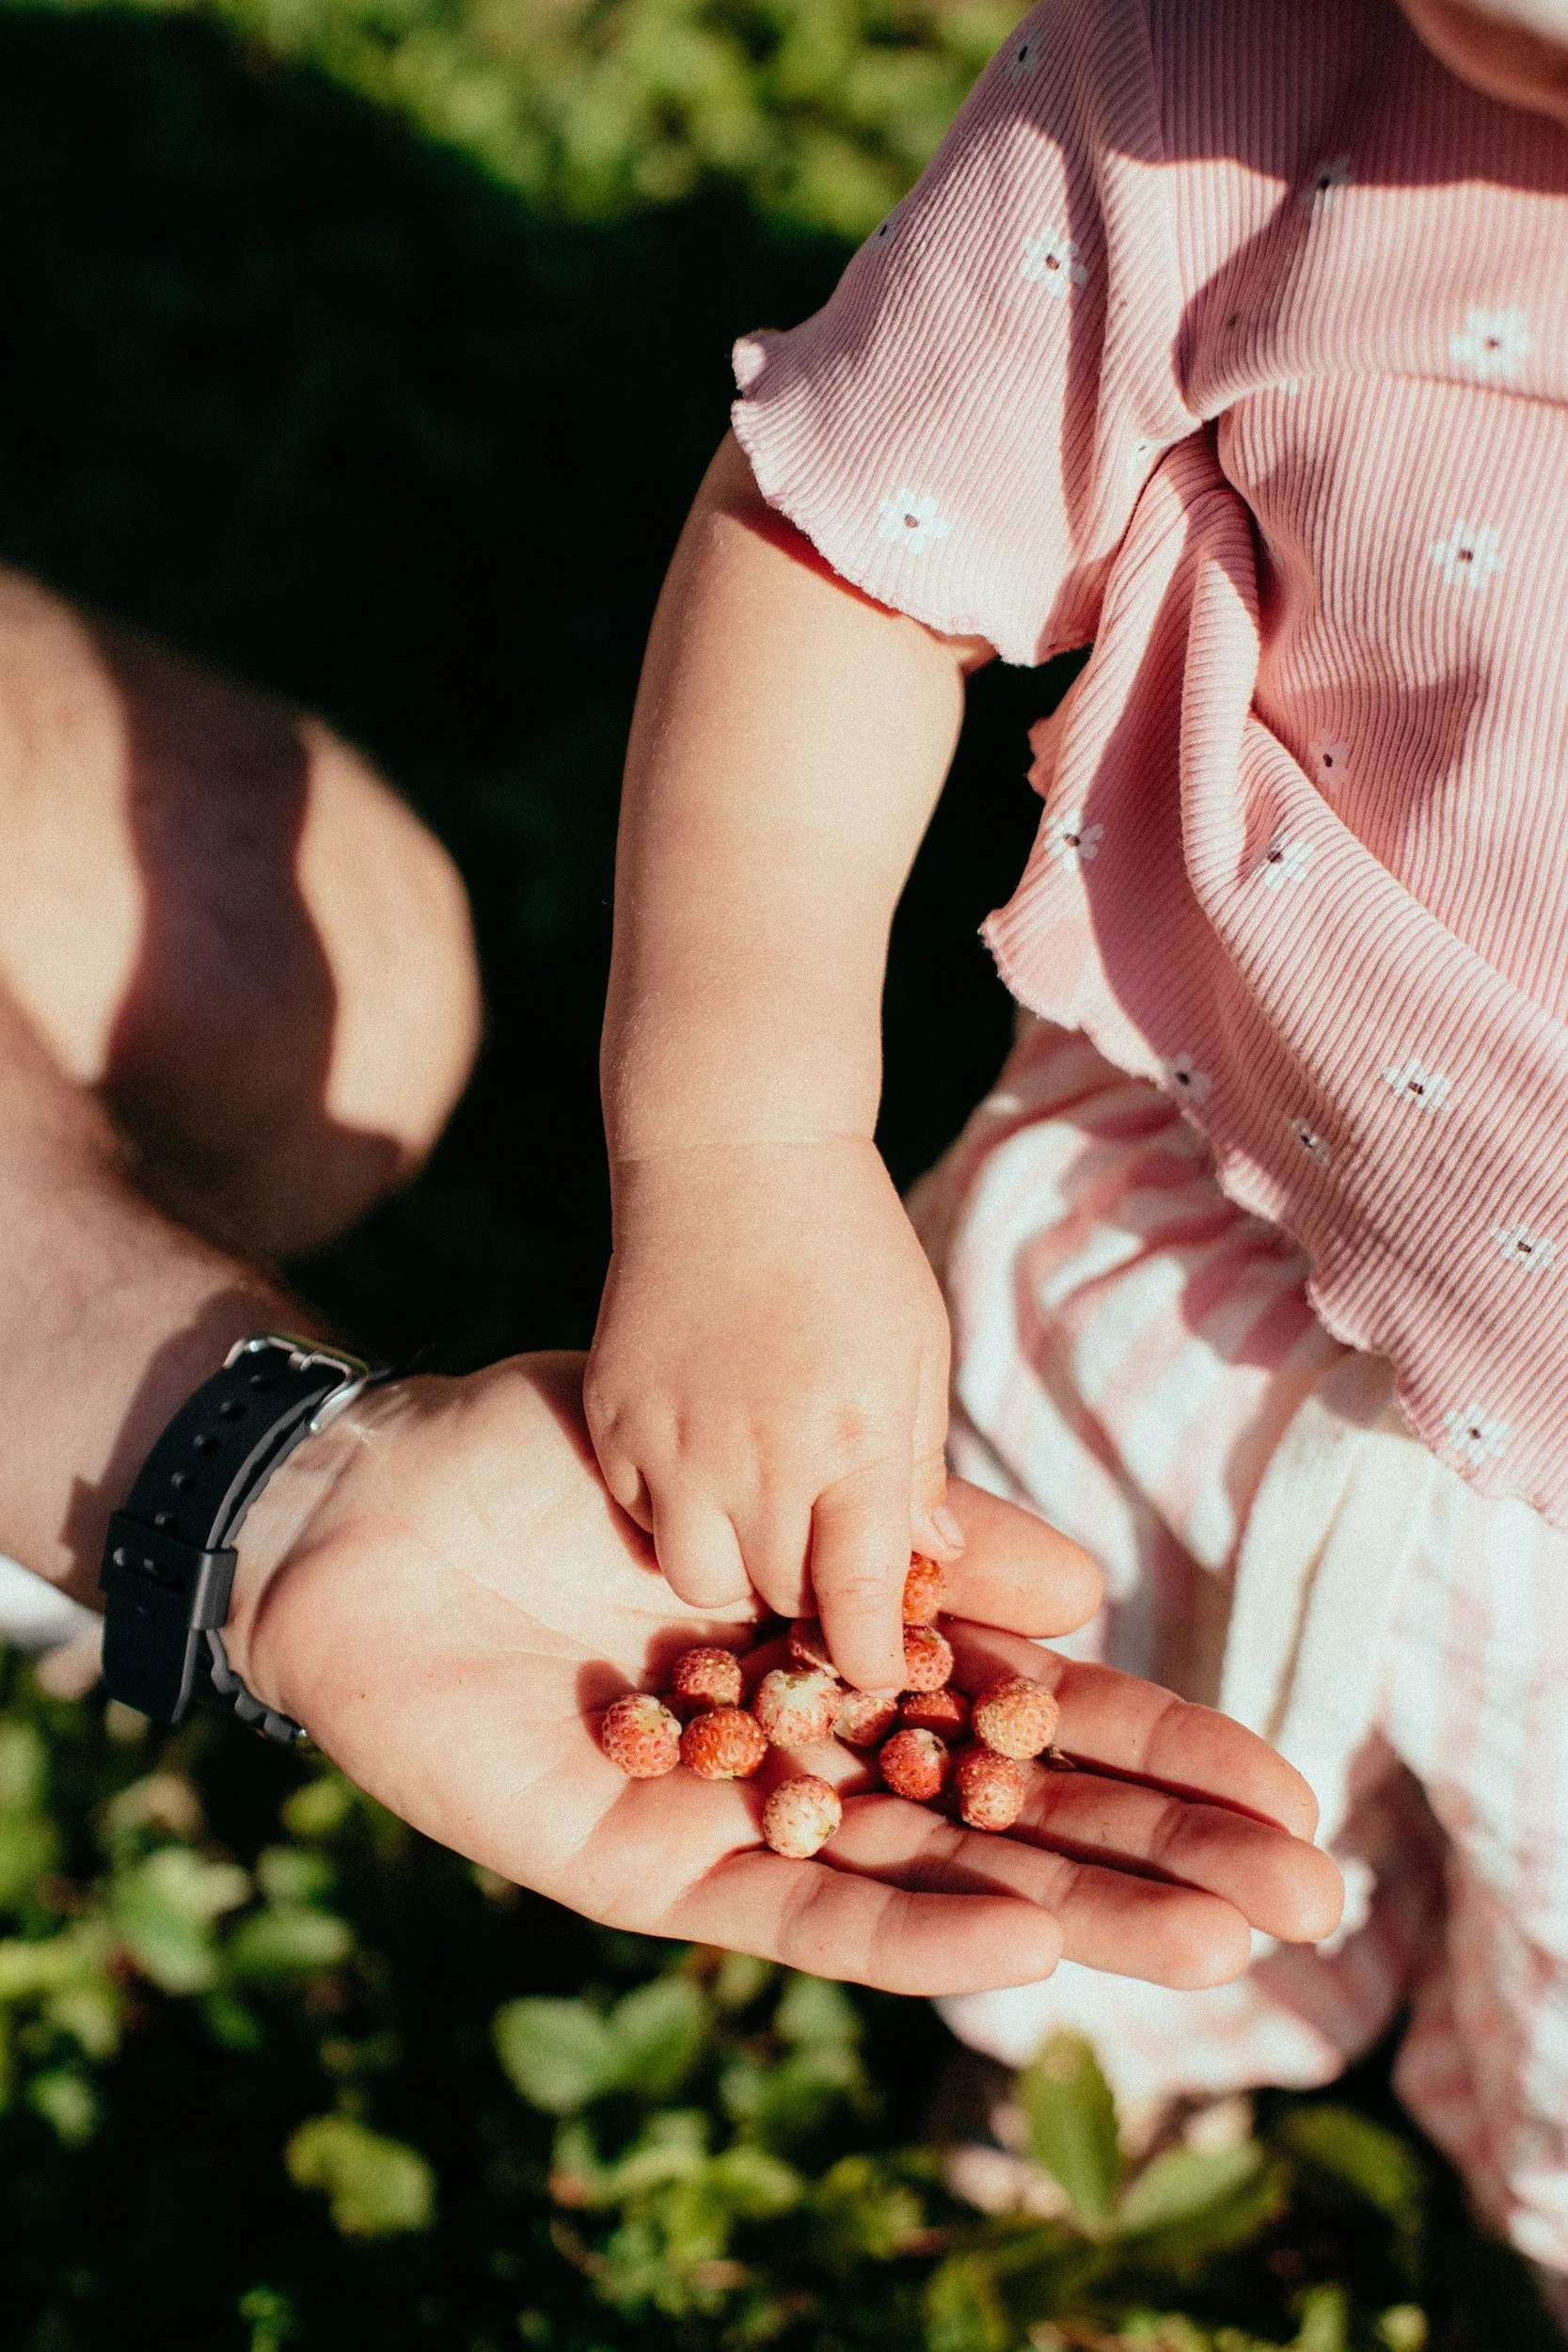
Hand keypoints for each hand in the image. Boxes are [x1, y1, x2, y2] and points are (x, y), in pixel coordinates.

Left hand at [225, 1353, 1342, 1996]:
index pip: (1036, 1726)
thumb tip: (1088, 1584)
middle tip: (1305, 1902)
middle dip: (1158, 1860)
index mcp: (849, 1664)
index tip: (1288, 1786)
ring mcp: (741, 1817)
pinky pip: (794, 1910)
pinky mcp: (651, 1867)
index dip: (1159, 1757)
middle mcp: (816, 1754)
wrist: (379, 1502)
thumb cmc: (560, 1465)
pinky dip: (912, 1926)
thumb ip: (921, 1542)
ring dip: (1077, 1912)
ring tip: (1218, 1939)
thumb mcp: (772, 1475)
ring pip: (932, 1882)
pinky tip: (1028, 1937)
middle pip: (1014, 1824)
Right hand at [584, 1136, 954, 1689]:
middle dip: (812, 1600)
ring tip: (763, 1514)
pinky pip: (642, 1514)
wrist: (730, 1147)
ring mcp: (672, 1440)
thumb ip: (918, 1465)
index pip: (860, 1603)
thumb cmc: (850, 1246)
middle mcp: (757, 1456)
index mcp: (850, 1442)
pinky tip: (703, 1461)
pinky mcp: (614, 1419)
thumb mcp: (914, 1350)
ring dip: (739, 1565)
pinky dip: (675, 1511)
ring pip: (700, 1577)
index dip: (872, 1657)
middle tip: (826, 1564)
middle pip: (780, 1599)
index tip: (879, 1674)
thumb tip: (930, 1565)